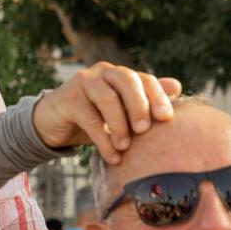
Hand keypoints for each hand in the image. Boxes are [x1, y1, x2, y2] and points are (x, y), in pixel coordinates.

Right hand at [32, 62, 181, 163]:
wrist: (54, 123)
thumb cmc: (94, 118)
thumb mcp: (121, 113)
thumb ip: (145, 101)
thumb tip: (176, 86)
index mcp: (119, 75)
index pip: (144, 79)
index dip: (157, 97)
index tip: (166, 118)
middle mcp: (102, 73)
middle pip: (126, 80)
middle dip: (139, 105)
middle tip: (144, 130)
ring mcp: (83, 82)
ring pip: (107, 98)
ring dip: (119, 124)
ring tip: (125, 146)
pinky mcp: (67, 98)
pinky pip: (89, 118)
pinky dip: (103, 139)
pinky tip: (112, 156)